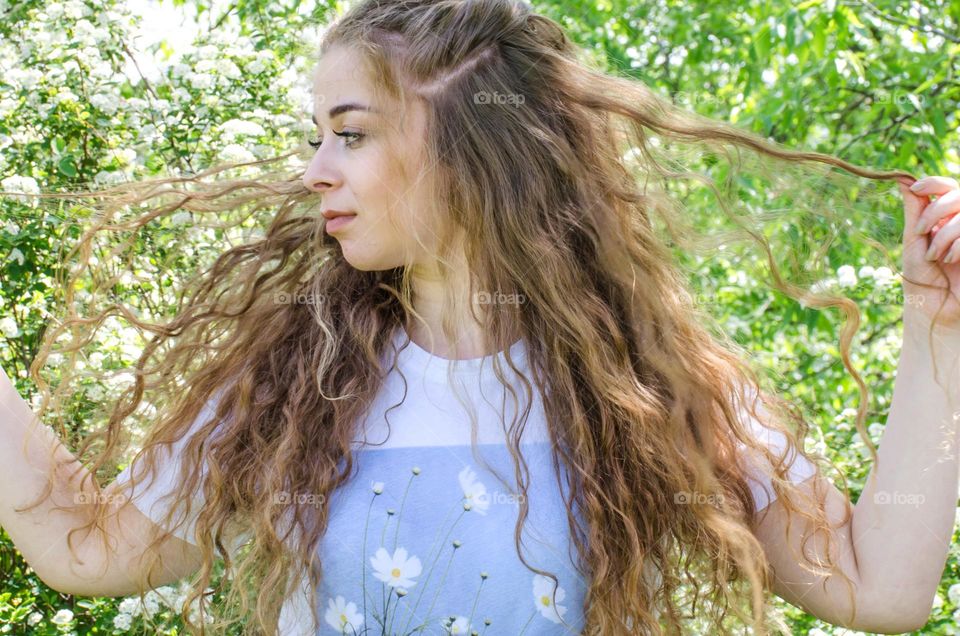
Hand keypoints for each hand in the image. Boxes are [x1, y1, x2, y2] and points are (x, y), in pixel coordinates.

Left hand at [898, 175, 959, 328]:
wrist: (935, 309)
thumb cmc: (921, 278)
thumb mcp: (914, 241)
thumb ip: (914, 210)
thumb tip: (901, 179)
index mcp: (944, 218)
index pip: (947, 187)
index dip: (934, 183)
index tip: (916, 187)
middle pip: (957, 195)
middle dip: (935, 211)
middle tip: (920, 233)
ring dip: (945, 234)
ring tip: (936, 256)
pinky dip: (958, 246)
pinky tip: (952, 261)